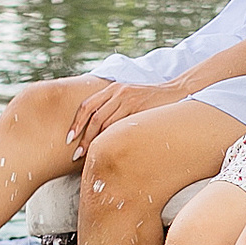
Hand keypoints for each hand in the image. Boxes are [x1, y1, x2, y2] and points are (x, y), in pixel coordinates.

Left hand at [68, 80, 186, 149]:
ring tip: (88, 155)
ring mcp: (129, 99)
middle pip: (93, 116)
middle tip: (77, 153)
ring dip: (94, 140)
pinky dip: (111, 138)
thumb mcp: (129, 97)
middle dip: (83, 136)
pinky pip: (120, 125)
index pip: (87, 106)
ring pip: (105, 122)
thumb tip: (98, 129)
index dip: (76, 123)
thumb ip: (114, 107)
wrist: (176, 92)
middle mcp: (118, 92)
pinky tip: (108, 148)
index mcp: (112, 89)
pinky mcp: (139, 108)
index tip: (69, 138)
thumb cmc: (151, 99)